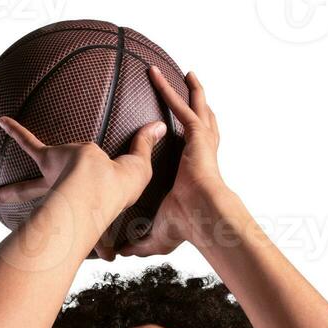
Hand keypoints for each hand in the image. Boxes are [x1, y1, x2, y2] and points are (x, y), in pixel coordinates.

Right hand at [0, 115, 168, 257]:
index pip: (99, 231)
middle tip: (35, 242)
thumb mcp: (139, 165)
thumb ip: (146, 144)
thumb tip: (161, 126)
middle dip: (47, 230)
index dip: (104, 246)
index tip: (110, 258)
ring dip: (9, 192)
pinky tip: (1, 120)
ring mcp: (56, 183)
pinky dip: (16, 131)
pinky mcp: (49, 161)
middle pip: (57, 216)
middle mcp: (70, 199)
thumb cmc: (119, 183)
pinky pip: (29, 143)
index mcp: (95, 208)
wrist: (97, 181)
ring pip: (27, 188)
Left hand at [117, 66, 226, 258]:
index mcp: (196, 172)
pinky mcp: (197, 134)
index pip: (196, 151)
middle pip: (204, 123)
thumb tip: (124, 253)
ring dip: (190, 89)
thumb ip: (140, 241)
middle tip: (196, 92)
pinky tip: (157, 74)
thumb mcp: (157, 234)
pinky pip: (182, 105)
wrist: (201, 216)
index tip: (188, 134)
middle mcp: (201, 153)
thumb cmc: (186, 226)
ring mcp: (201, 142)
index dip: (195, 140)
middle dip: (200, 105)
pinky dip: (170, 89)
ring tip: (187, 73)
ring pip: (197, 107)